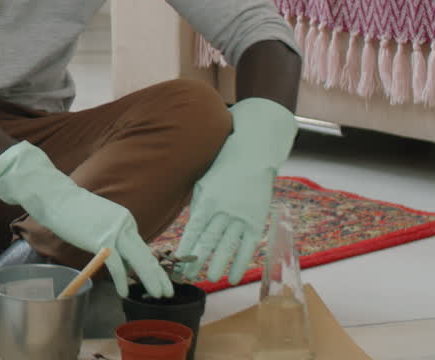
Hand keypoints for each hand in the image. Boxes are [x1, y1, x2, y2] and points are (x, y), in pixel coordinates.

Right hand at [0, 141, 171, 298]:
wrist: (55, 196)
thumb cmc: (71, 208)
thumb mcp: (98, 218)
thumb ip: (109, 231)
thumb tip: (112, 250)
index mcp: (125, 219)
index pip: (142, 247)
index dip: (151, 265)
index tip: (157, 278)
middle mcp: (125, 225)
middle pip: (147, 255)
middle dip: (159, 276)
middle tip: (168, 292)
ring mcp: (114, 232)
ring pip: (139, 261)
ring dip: (150, 280)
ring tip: (158, 295)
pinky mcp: (101, 240)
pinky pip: (116, 265)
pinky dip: (122, 280)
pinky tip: (124, 293)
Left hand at [177, 97, 296, 283]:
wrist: (254, 155)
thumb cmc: (223, 166)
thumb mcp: (204, 182)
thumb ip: (198, 205)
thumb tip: (192, 229)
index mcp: (208, 201)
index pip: (193, 230)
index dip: (185, 247)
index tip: (177, 261)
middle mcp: (224, 211)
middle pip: (209, 240)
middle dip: (198, 259)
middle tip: (189, 276)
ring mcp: (242, 217)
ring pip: (228, 246)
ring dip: (218, 264)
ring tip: (210, 279)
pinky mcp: (257, 221)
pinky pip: (248, 246)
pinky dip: (240, 262)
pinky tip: (233, 277)